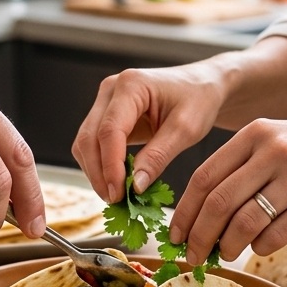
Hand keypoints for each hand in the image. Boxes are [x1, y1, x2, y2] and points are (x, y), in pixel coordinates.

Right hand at [71, 60, 227, 201]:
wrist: (201, 86)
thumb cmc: (199, 100)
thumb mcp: (186, 129)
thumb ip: (158, 156)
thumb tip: (134, 186)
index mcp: (131, 85)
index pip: (110, 130)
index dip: (110, 166)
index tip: (119, 194)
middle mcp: (110, 90)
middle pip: (89, 137)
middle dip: (99, 173)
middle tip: (116, 201)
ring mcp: (104, 102)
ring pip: (85, 143)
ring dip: (96, 172)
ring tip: (117, 196)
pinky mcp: (105, 116)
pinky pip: (93, 145)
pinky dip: (101, 166)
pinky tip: (117, 182)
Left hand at [169, 116, 286, 263]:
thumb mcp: (278, 140)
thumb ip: (242, 167)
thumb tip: (201, 214)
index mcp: (255, 134)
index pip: (203, 177)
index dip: (185, 212)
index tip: (176, 235)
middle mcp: (274, 151)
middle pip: (218, 203)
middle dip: (199, 236)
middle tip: (193, 256)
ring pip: (244, 222)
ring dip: (227, 246)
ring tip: (224, 254)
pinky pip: (276, 235)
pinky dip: (260, 248)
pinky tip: (259, 248)